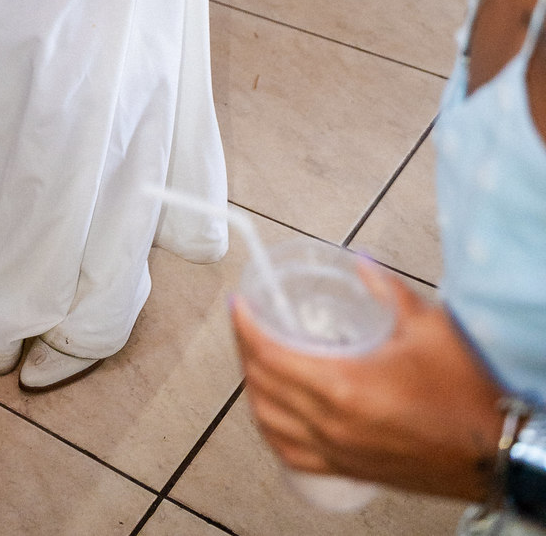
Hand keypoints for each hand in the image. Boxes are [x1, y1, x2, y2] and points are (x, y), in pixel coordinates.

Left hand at [233, 270, 502, 501]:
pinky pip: (292, 456)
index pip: (271, 355)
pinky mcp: (350, 469)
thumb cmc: (465, 394)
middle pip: (263, 386)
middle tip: (246, 322)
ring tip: (254, 360)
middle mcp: (333, 424)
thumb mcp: (428, 326)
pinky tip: (272, 413)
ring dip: (253, 390)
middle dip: (245, 350)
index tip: (238, 304)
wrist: (495, 451)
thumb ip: (386, 289)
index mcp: (345, 386)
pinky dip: (272, 432)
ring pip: (270, 424)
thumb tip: (359, 263)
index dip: (246, 327)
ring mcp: (339, 451)